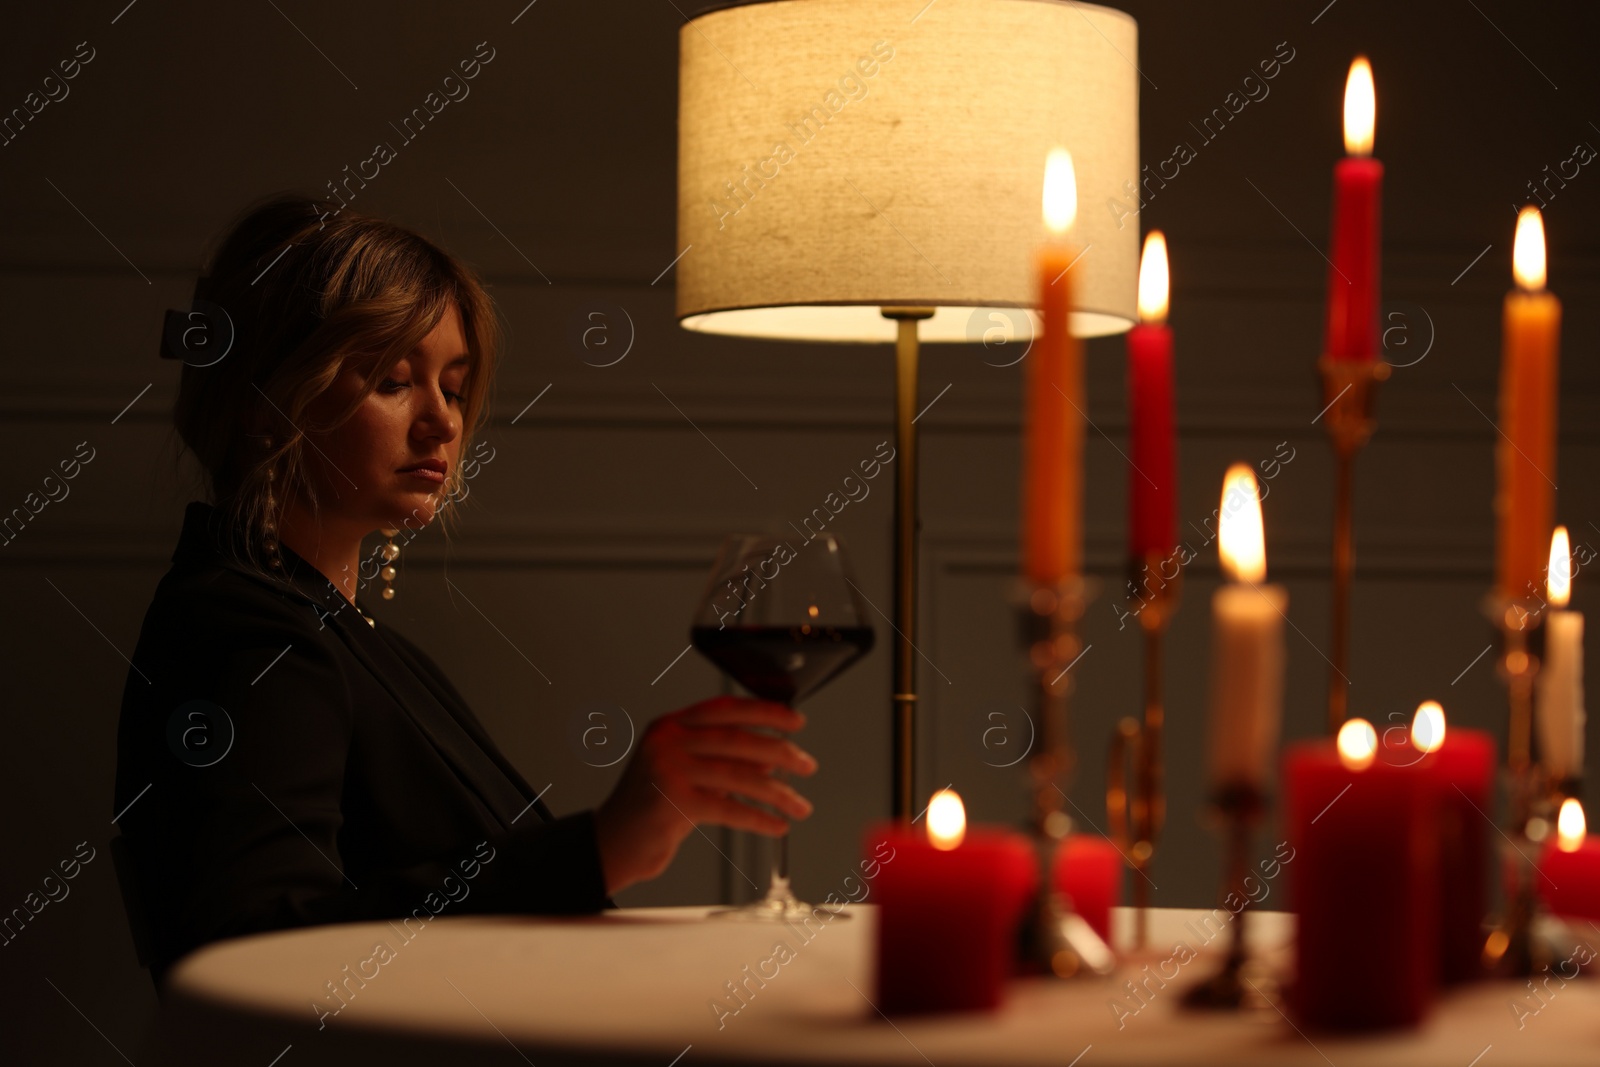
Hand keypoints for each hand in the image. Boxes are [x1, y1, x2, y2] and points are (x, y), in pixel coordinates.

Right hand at [593, 695, 817, 895]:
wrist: (612, 844)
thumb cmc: (651, 809)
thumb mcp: (687, 775)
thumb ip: (723, 761)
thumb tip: (771, 758)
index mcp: (670, 726)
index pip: (724, 708)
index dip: (764, 711)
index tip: (795, 721)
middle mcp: (666, 741)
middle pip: (736, 739)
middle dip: (780, 751)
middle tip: (807, 764)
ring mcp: (667, 770)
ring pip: (737, 775)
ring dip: (777, 792)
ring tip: (800, 805)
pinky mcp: (671, 802)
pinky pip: (728, 808)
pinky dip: (759, 818)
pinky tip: (777, 826)